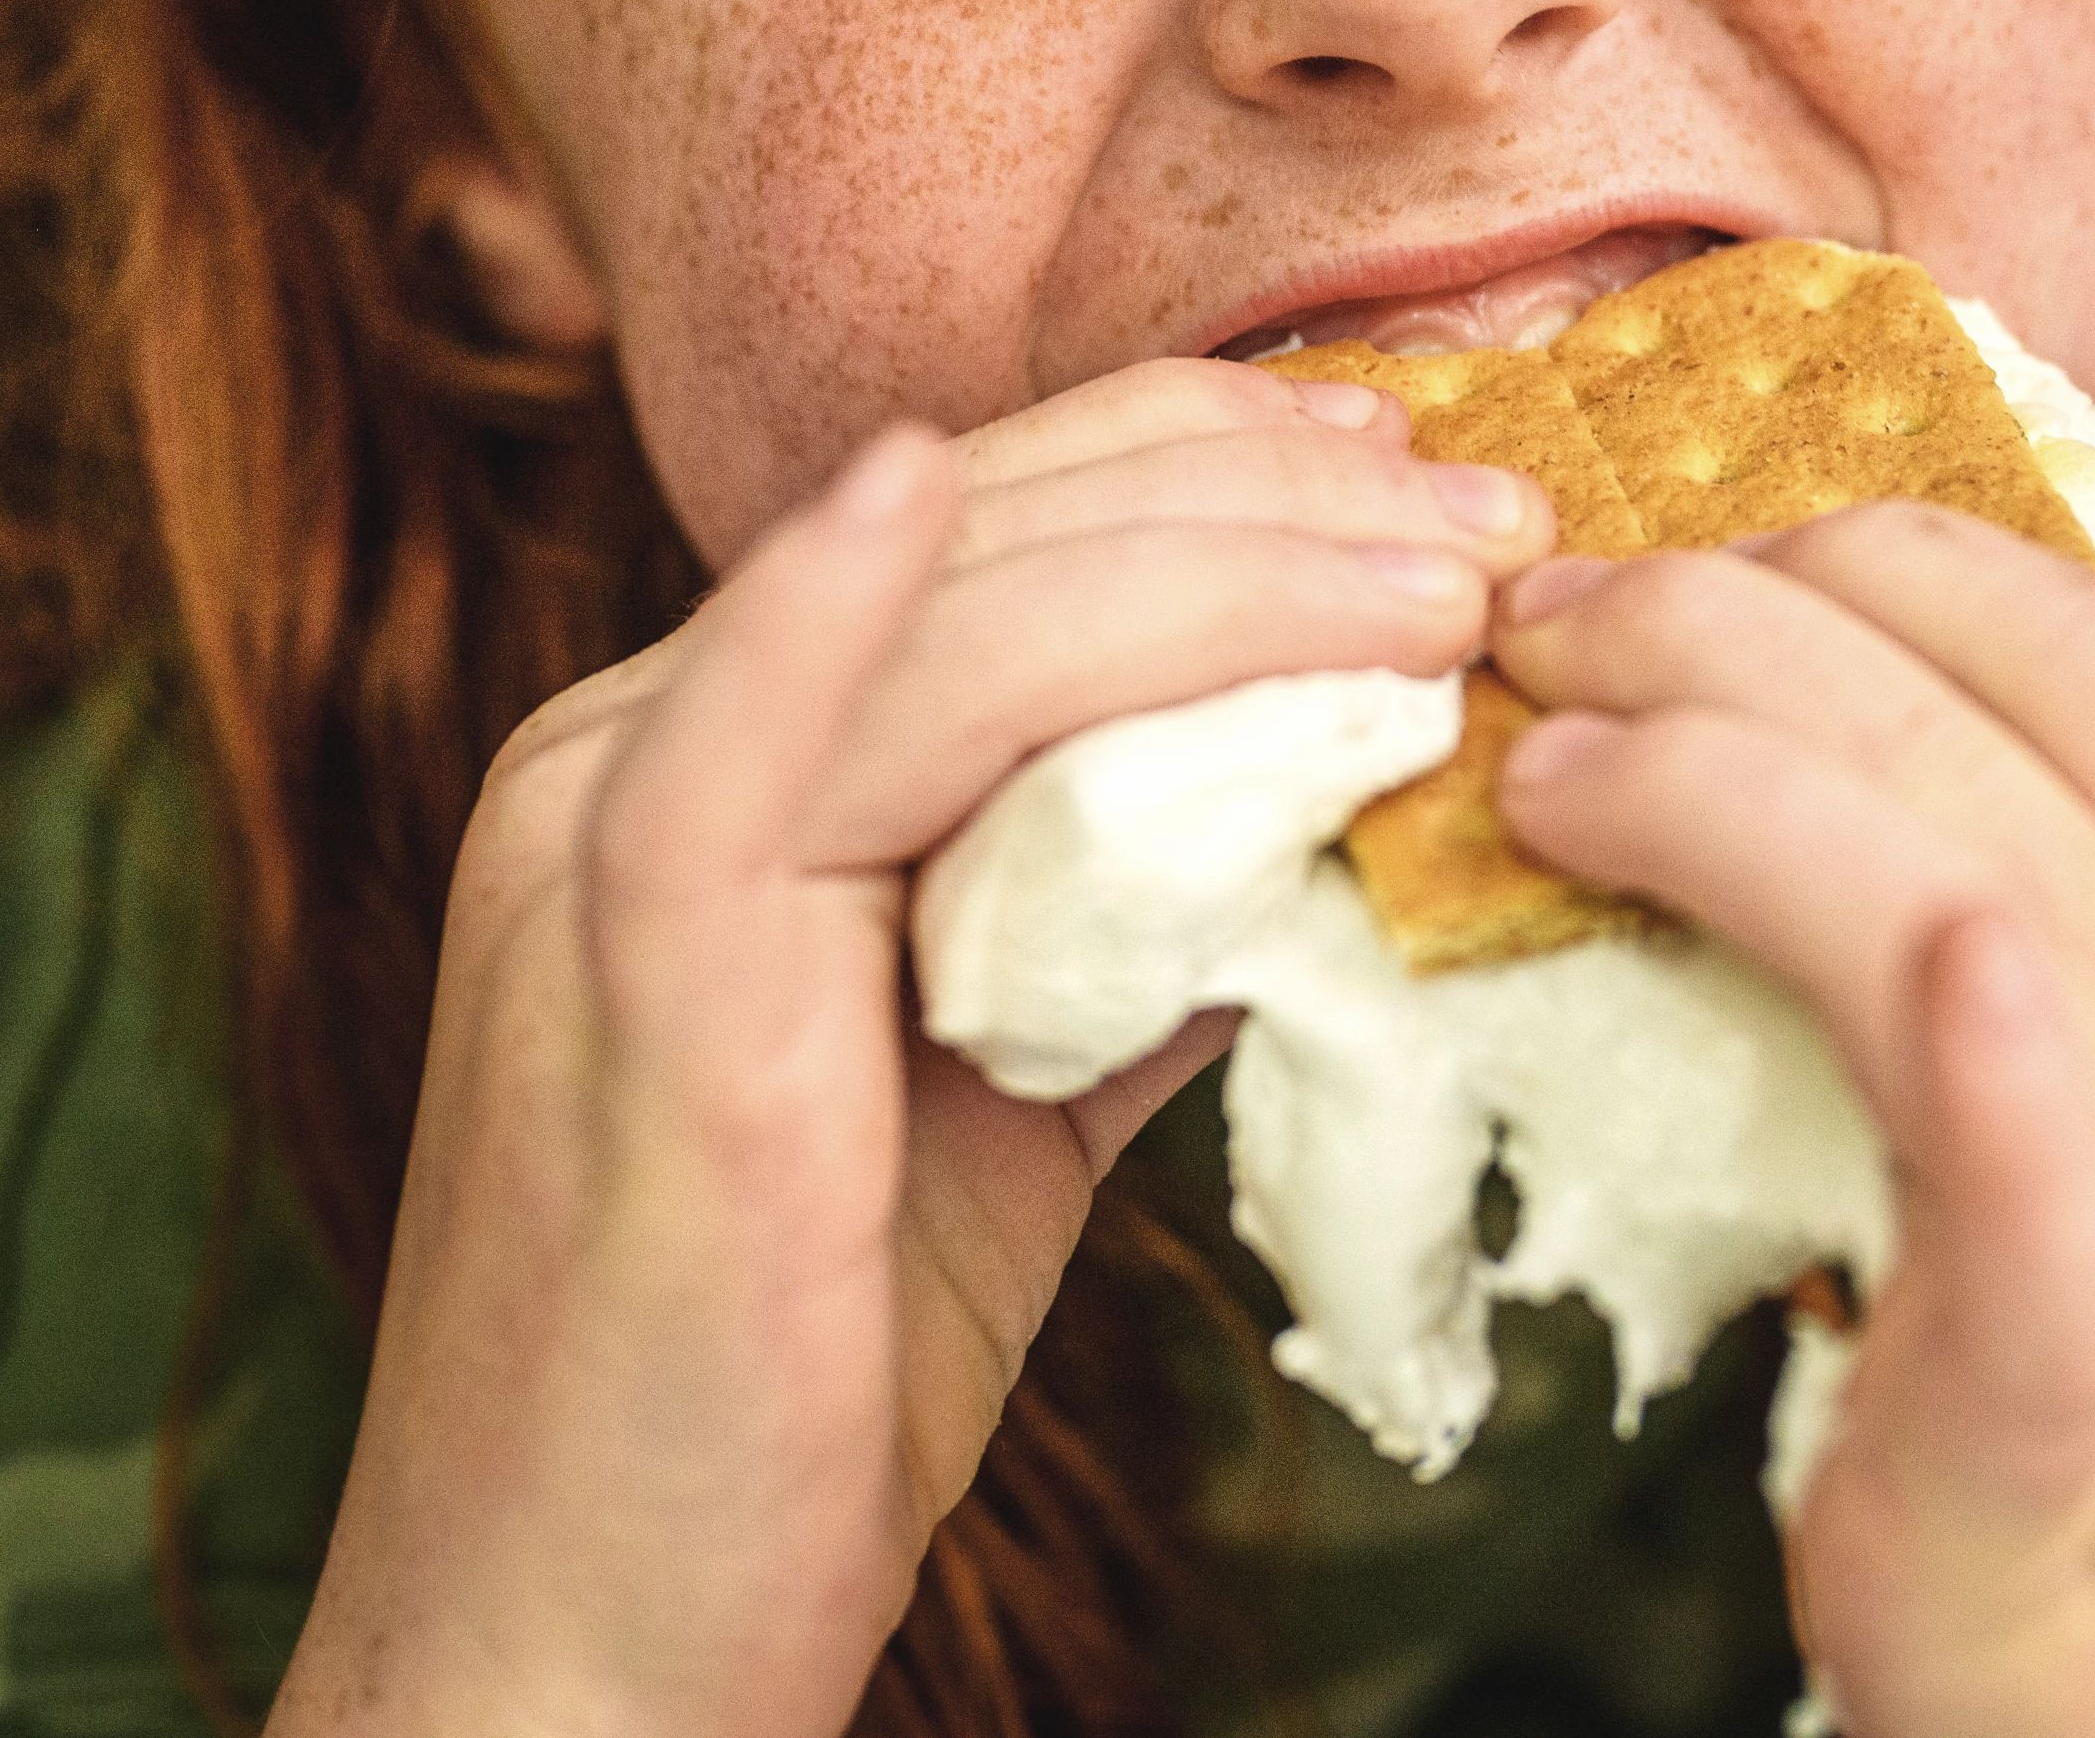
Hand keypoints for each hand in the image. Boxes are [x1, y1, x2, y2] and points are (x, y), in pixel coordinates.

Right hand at [272, 362, 1544, 1737]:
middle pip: (986, 535)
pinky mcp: (628, 972)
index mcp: (704, 761)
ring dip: (1223, 574)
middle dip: (1268, 496)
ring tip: (1445, 587)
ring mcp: (607, 850)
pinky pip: (745, 750)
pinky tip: (930, 493)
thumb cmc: (789, 1394)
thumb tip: (1333, 803)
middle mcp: (622, 754)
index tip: (1435, 490)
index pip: (989, 535)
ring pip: (950, 623)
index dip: (1218, 474)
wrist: (595, 1659)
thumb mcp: (998, 1104)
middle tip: (1500, 512)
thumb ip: (1125, 930)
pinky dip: (846, 606)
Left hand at [1491, 506, 2094, 1737]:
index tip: (1715, 530)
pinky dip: (1971, 1034)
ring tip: (1534, 758)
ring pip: (1963, 878)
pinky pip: (2030, 1181)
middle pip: (2013, 725)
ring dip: (1710, 765)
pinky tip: (1914, 949)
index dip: (1901, 554)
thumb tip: (1848, 769)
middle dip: (1741, 616)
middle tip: (1549, 610)